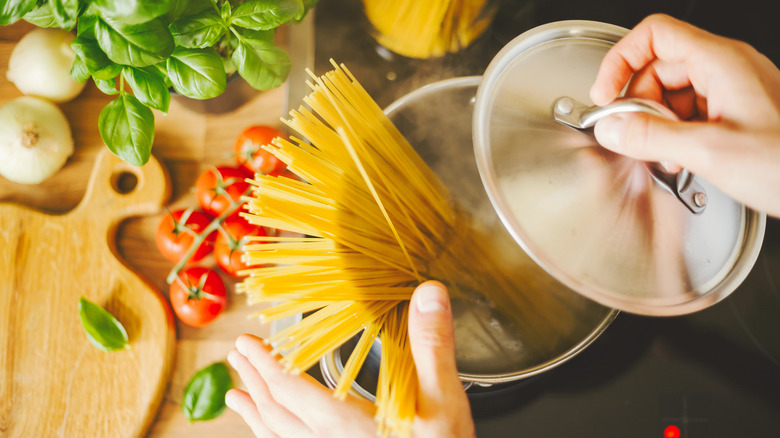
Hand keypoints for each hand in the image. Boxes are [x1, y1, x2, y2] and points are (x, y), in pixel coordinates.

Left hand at [225, 281, 474, 437]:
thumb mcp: (444, 402)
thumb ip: (432, 348)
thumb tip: (429, 293)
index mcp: (344, 424)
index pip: (289, 390)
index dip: (265, 364)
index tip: (245, 342)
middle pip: (276, 413)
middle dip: (254, 380)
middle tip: (236, 356)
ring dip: (254, 414)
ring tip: (234, 397)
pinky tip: (273, 435)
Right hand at [589, 14, 779, 217]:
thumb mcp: (711, 152)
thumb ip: (652, 137)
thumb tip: (612, 128)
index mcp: (721, 62)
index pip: (653, 35)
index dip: (621, 60)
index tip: (605, 95)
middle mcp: (727, 69)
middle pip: (658, 67)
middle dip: (638, 103)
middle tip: (634, 136)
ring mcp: (733, 90)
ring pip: (672, 93)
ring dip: (656, 124)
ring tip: (663, 154)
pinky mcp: (736, 112)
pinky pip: (690, 112)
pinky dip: (675, 134)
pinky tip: (681, 158)